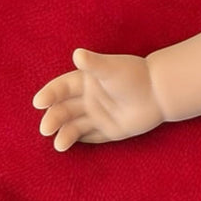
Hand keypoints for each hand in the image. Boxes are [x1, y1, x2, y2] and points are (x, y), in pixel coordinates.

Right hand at [32, 49, 164, 150]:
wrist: (161, 92)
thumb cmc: (135, 76)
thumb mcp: (111, 69)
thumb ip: (94, 64)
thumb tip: (77, 54)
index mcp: (85, 81)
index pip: (61, 88)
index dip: (49, 94)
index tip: (39, 102)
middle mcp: (88, 99)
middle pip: (64, 110)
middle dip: (54, 118)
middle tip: (45, 128)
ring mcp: (98, 115)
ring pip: (75, 126)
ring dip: (64, 134)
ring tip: (59, 144)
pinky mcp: (109, 130)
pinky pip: (91, 137)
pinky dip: (80, 141)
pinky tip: (70, 146)